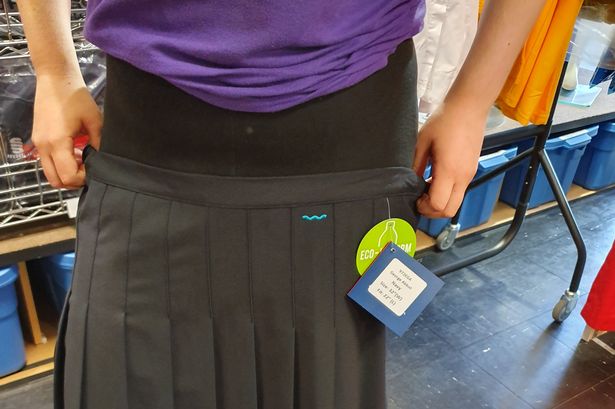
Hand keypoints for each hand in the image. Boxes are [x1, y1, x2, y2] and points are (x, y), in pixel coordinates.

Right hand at [32, 73, 101, 188]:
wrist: (56, 78)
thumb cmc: (75, 96)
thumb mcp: (95, 121)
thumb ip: (99, 143)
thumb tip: (102, 160)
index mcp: (57, 142)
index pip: (68, 176)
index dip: (83, 179)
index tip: (95, 170)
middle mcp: (43, 146)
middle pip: (56, 180)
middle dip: (74, 180)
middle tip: (89, 170)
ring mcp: (38, 144)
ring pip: (50, 173)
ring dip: (66, 172)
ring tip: (83, 160)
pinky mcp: (38, 140)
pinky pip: (47, 162)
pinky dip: (60, 164)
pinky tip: (75, 153)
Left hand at [412, 100, 485, 217]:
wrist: (469, 106)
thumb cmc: (445, 120)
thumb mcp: (422, 142)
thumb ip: (415, 165)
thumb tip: (408, 183)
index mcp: (449, 170)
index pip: (439, 205)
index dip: (424, 207)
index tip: (414, 198)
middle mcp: (463, 177)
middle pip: (449, 211)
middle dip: (432, 211)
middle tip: (419, 200)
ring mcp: (469, 175)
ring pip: (456, 203)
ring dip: (440, 203)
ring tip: (426, 188)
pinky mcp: (471, 170)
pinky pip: (459, 191)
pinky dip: (447, 193)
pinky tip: (435, 179)